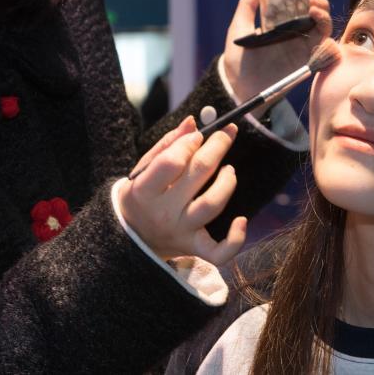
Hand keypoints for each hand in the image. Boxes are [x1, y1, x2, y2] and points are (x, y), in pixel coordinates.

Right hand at [118, 116, 246, 264]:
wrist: (131, 238)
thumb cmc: (140, 196)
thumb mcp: (143, 170)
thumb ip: (168, 145)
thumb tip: (193, 122)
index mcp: (144, 191)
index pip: (171, 162)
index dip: (189, 143)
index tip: (198, 134)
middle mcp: (163, 213)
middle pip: (197, 175)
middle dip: (216, 147)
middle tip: (227, 133)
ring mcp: (181, 232)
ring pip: (212, 205)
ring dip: (227, 181)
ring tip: (229, 170)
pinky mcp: (195, 248)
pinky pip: (219, 252)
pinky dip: (235, 240)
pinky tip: (242, 220)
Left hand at [222, 0, 331, 109]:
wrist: (239, 87)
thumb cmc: (237, 58)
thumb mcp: (239, 29)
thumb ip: (247, 7)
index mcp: (281, 22)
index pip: (300, 2)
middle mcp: (295, 32)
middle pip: (317, 13)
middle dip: (320, 2)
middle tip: (312, 0)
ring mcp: (302, 48)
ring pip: (323, 29)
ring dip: (324, 18)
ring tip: (314, 12)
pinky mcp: (306, 63)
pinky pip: (325, 53)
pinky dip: (330, 45)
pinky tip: (322, 38)